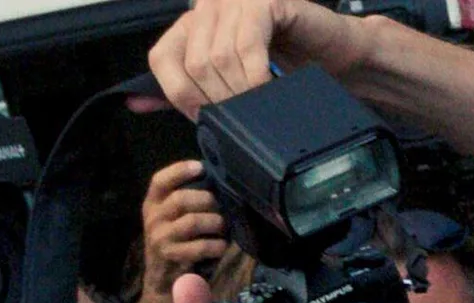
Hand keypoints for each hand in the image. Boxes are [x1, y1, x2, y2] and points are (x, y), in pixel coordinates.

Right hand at [140, 159, 228, 297]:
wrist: (162, 281)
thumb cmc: (175, 244)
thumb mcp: (172, 219)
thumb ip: (185, 202)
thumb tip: (216, 184)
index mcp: (152, 204)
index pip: (160, 181)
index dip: (180, 171)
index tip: (200, 167)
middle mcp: (153, 218)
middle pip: (181, 199)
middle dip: (207, 201)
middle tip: (220, 207)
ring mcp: (160, 238)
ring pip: (192, 221)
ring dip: (215, 223)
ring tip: (222, 227)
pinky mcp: (171, 256)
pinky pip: (200, 246)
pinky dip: (216, 245)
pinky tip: (221, 246)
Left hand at [150, 0, 382, 118]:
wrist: (339, 54)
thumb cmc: (289, 67)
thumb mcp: (229, 83)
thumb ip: (182, 90)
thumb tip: (134, 103)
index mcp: (194, 24)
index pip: (161, 58)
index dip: (180, 95)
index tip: (206, 118)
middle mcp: (209, 7)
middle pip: (192, 63)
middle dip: (217, 100)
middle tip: (241, 119)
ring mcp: (236, 1)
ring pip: (217, 57)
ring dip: (239, 93)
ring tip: (257, 108)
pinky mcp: (265, 2)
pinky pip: (247, 43)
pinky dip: (255, 74)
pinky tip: (268, 89)